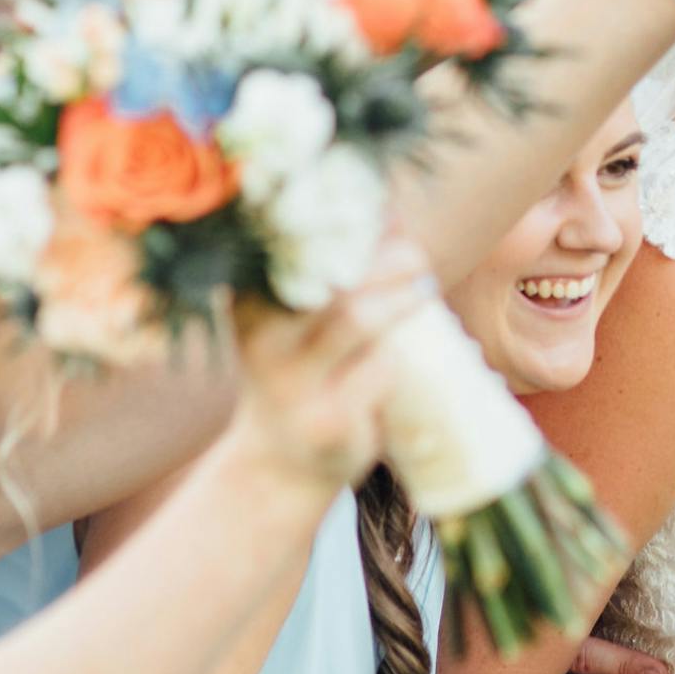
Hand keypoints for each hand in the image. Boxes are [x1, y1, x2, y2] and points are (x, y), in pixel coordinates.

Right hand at [225, 235, 437, 491]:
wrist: (282, 462)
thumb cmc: (302, 370)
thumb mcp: (302, 318)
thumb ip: (338, 269)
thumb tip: (389, 210)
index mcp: (250, 301)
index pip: (299, 243)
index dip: (350, 220)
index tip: (387, 212)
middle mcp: (262, 337)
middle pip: (334, 275)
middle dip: (388, 257)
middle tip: (416, 257)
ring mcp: (291, 382)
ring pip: (356, 318)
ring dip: (401, 298)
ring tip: (424, 289)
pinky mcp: (327, 420)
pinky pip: (376, 370)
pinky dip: (396, 356)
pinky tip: (400, 353)